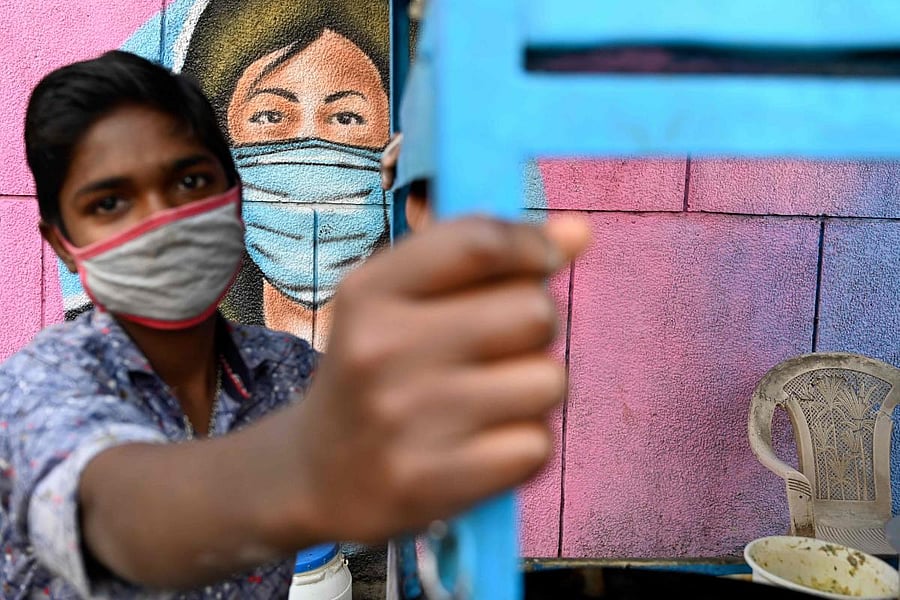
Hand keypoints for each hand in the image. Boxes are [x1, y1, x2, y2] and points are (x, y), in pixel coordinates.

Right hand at [287, 215, 590, 542]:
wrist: (316, 475)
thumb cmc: (377, 372)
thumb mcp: (402, 302)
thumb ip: (487, 260)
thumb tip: (580, 232)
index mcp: (371, 292)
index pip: (479, 242)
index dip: (533, 245)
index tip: (543, 259)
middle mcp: (383, 350)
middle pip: (533, 311)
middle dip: (536, 324)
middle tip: (504, 344)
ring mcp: (406, 421)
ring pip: (548, 381)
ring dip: (534, 389)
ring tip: (491, 399)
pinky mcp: (431, 483)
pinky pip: (535, 446)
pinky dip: (523, 445)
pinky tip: (484, 445)